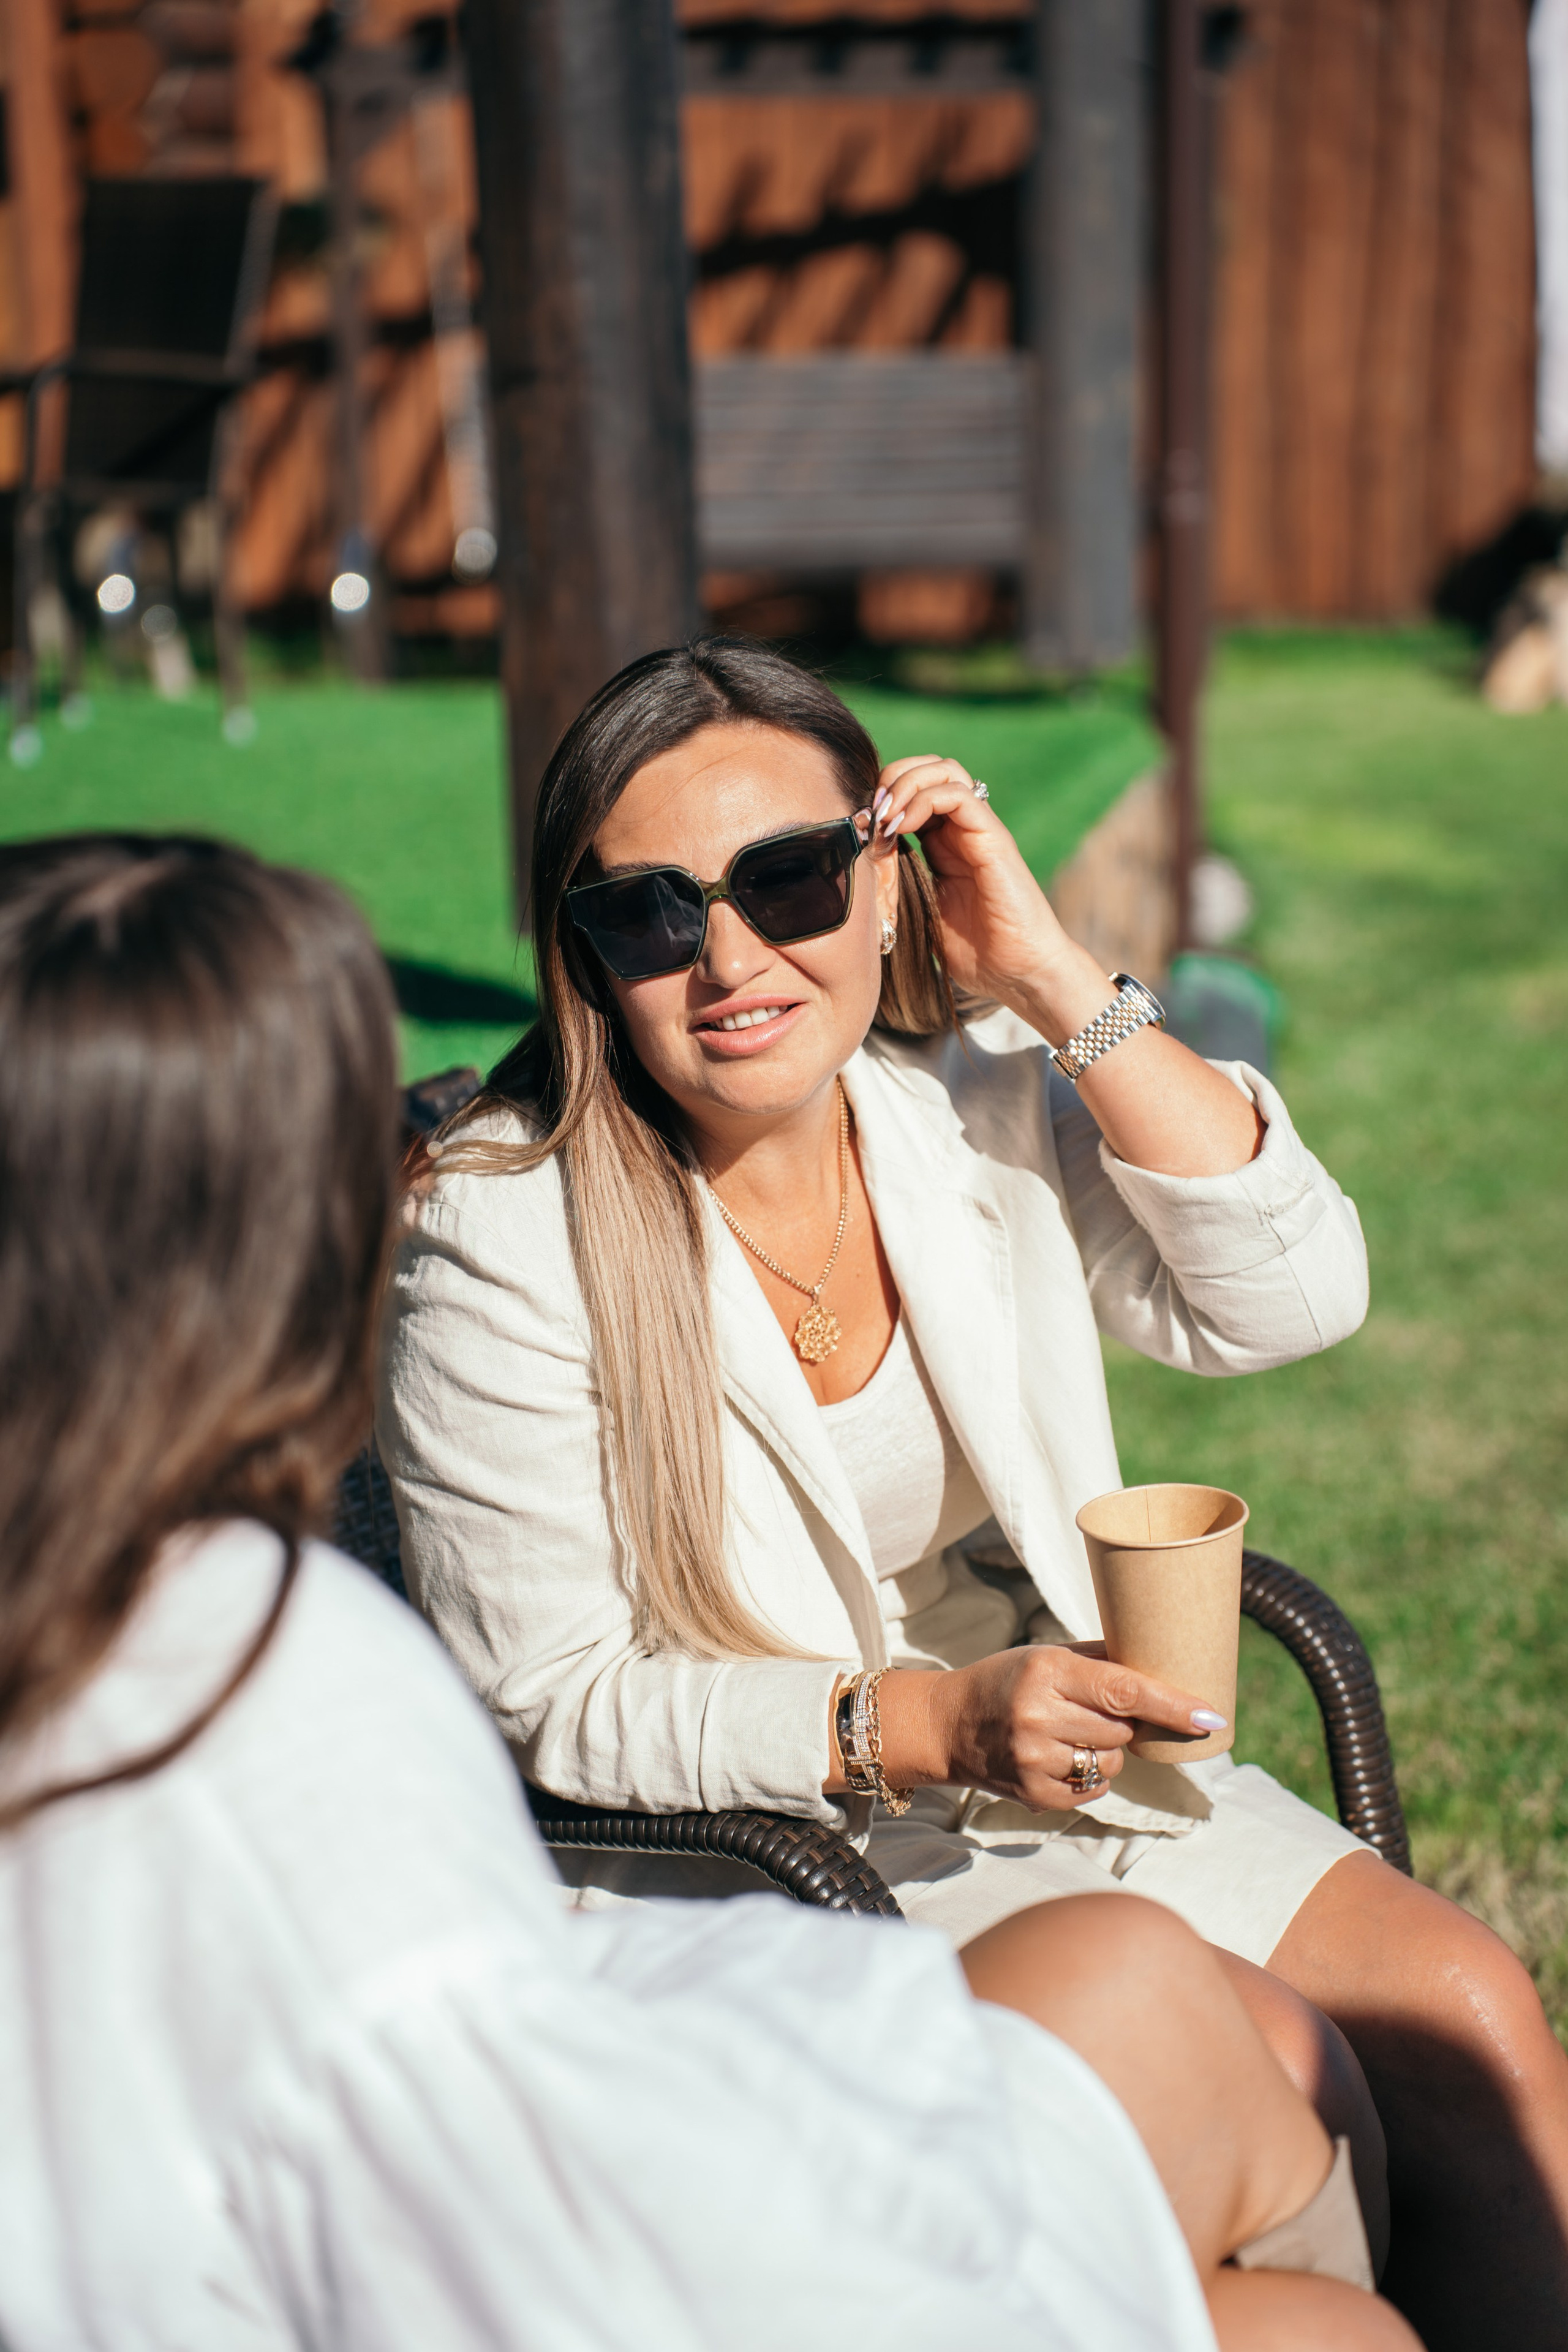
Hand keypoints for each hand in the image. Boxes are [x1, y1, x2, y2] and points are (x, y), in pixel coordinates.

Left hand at [872, 754, 1085, 1024]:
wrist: (1020, 974)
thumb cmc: (975, 953)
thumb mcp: (921, 912)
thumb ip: (897, 885)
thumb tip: (858, 869)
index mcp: (945, 844)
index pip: (914, 790)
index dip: (883, 795)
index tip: (861, 824)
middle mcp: (963, 830)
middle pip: (929, 768)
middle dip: (892, 778)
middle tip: (872, 812)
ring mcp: (980, 831)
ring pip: (945, 770)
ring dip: (905, 783)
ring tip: (885, 816)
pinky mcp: (994, 840)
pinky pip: (959, 796)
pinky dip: (923, 800)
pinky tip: (902, 827)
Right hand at [875, 1645, 1226, 1812]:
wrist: (947, 1725)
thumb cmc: (1007, 1681)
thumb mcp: (1047, 1655)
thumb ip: (1103, 1661)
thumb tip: (1167, 1669)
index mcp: (1047, 1670)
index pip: (1123, 1690)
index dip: (1172, 1704)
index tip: (1210, 1717)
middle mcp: (1039, 1715)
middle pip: (1123, 1730)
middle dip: (1124, 1724)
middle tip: (1094, 1712)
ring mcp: (1034, 1759)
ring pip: (1111, 1763)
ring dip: (1107, 1751)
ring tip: (1071, 1734)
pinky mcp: (1033, 1794)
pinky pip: (1092, 1790)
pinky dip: (1089, 1776)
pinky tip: (1061, 1758)